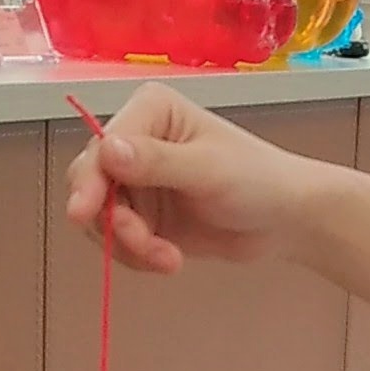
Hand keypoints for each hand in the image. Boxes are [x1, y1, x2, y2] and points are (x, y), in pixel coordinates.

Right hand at [62, 84, 316, 273]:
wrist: (284, 220)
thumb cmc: (258, 180)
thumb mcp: (207, 169)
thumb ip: (156, 161)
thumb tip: (107, 151)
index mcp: (150, 110)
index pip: (101, 146)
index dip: (89, 181)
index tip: (85, 213)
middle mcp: (135, 140)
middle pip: (90, 182)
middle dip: (114, 221)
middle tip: (144, 244)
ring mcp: (136, 180)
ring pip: (100, 217)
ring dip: (129, 245)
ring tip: (168, 257)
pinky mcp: (142, 215)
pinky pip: (117, 239)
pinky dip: (137, 256)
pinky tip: (169, 260)